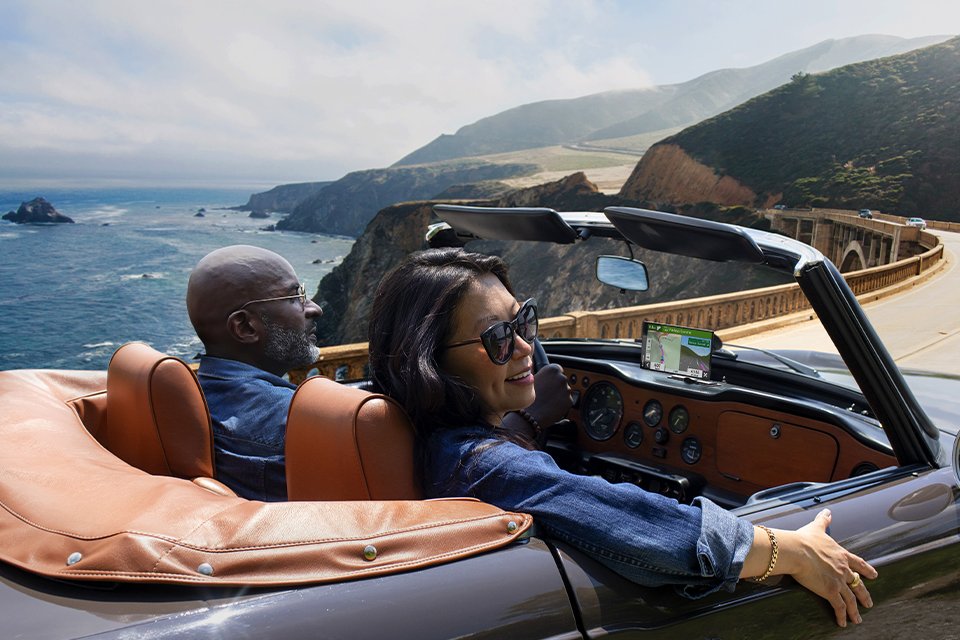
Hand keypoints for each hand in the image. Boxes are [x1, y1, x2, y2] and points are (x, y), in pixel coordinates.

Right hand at [524, 363, 572, 425]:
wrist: (530, 414)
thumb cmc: (529, 397)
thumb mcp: (533, 380)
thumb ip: (544, 375)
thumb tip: (548, 376)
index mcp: (552, 369)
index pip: (558, 369)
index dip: (553, 377)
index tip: (549, 382)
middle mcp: (562, 377)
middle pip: (562, 380)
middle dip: (557, 386)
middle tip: (547, 393)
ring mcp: (567, 389)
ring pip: (565, 391)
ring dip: (559, 395)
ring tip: (547, 400)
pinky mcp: (569, 401)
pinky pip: (566, 401)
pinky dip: (561, 403)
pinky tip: (551, 406)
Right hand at [779, 509, 877, 626]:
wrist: (796, 550)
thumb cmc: (804, 539)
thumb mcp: (816, 527)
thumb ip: (824, 520)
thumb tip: (827, 511)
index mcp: (841, 554)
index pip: (859, 563)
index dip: (867, 570)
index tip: (874, 575)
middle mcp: (843, 569)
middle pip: (858, 584)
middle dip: (864, 594)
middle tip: (869, 603)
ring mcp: (838, 581)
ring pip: (851, 598)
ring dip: (855, 609)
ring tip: (857, 619)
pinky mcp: (830, 591)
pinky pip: (839, 606)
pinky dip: (842, 615)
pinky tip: (842, 622)